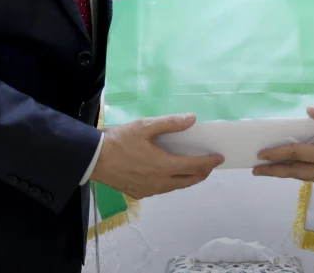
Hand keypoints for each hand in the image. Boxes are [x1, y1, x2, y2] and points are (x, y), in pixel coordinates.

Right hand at [90, 113, 223, 198]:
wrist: (94, 159)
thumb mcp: (145, 126)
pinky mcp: (139, 193)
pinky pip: (162, 189)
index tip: (219, 158)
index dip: (209, 162)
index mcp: (164, 165)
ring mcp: (150, 190)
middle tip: (209, 165)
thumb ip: (170, 123)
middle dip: (202, 173)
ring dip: (187, 178)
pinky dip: (171, 182)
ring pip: (175, 186)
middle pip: (188, 180)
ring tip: (192, 170)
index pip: (194, 166)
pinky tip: (168, 174)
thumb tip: (192, 119)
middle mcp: (160, 182)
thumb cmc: (120, 140)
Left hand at [252, 105, 313, 181]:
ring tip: (273, 171)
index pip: (296, 154)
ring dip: (287, 174)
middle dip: (275, 171)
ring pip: (304, 176)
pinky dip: (301, 173)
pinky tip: (299, 169)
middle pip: (295, 172)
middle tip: (257, 171)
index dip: (277, 153)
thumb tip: (309, 110)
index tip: (261, 154)